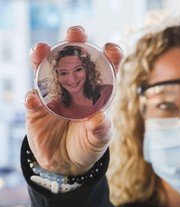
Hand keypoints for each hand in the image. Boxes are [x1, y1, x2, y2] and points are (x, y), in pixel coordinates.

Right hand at [25, 26, 122, 175]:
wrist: (67, 163)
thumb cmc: (88, 144)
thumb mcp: (99, 139)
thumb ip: (101, 131)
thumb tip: (98, 119)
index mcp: (95, 90)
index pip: (105, 67)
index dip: (110, 54)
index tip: (111, 49)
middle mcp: (73, 86)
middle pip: (73, 58)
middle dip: (74, 41)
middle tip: (75, 34)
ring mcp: (53, 95)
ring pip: (46, 70)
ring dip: (43, 58)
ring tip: (41, 52)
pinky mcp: (36, 110)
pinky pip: (32, 100)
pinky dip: (32, 97)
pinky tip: (33, 98)